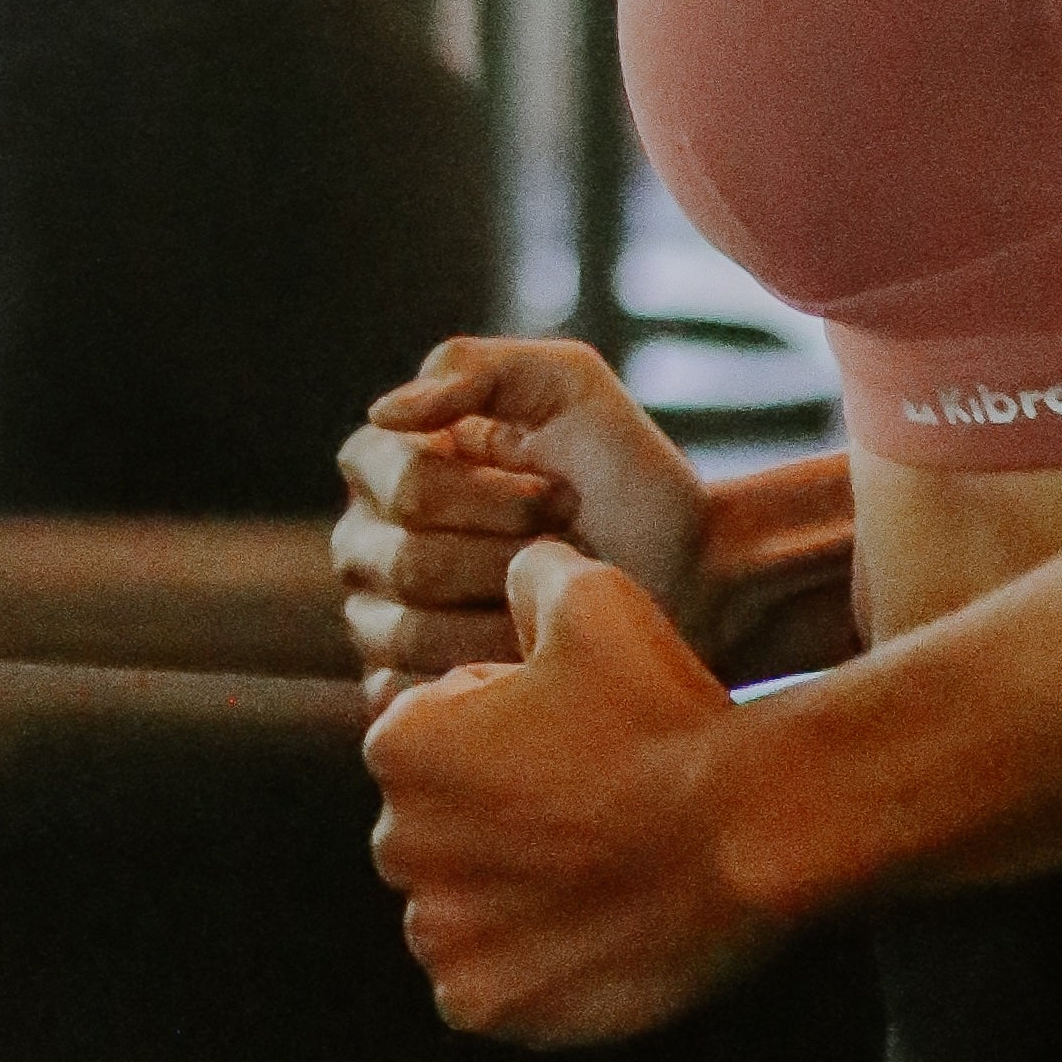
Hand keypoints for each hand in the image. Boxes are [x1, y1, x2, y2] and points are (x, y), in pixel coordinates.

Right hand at [332, 330, 706, 694]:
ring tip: (550, 602)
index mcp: (391, 461)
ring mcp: (380, 617)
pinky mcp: (407, 687)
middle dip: (504, 558)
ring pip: (405, 632)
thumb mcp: (568, 385)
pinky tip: (525, 656)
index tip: (557, 493)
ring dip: (501, 619)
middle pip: (402, 562)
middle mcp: (369, 537)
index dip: (484, 496)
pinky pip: (406, 693)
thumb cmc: (628, 474)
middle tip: (563, 549)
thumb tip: (383, 413)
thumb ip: (471, 368)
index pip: (398, 483)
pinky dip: (477, 677)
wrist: (691, 577)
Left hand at [363, 538, 760, 1042]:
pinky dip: (526, 963)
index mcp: (400, 747)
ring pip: (457, 904)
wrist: (745, 834)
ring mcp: (442, 937)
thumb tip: (513, 566)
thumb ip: (531, 572)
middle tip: (589, 802)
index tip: (571, 734)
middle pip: (435, 823)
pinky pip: (486, 981)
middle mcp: (398, 845)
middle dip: (491, 812)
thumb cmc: (664, 712)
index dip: (501, 725)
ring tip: (596, 867)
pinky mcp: (488, 1006)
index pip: (428, 732)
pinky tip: (589, 928)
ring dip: (504, 890)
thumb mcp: (595, 600)